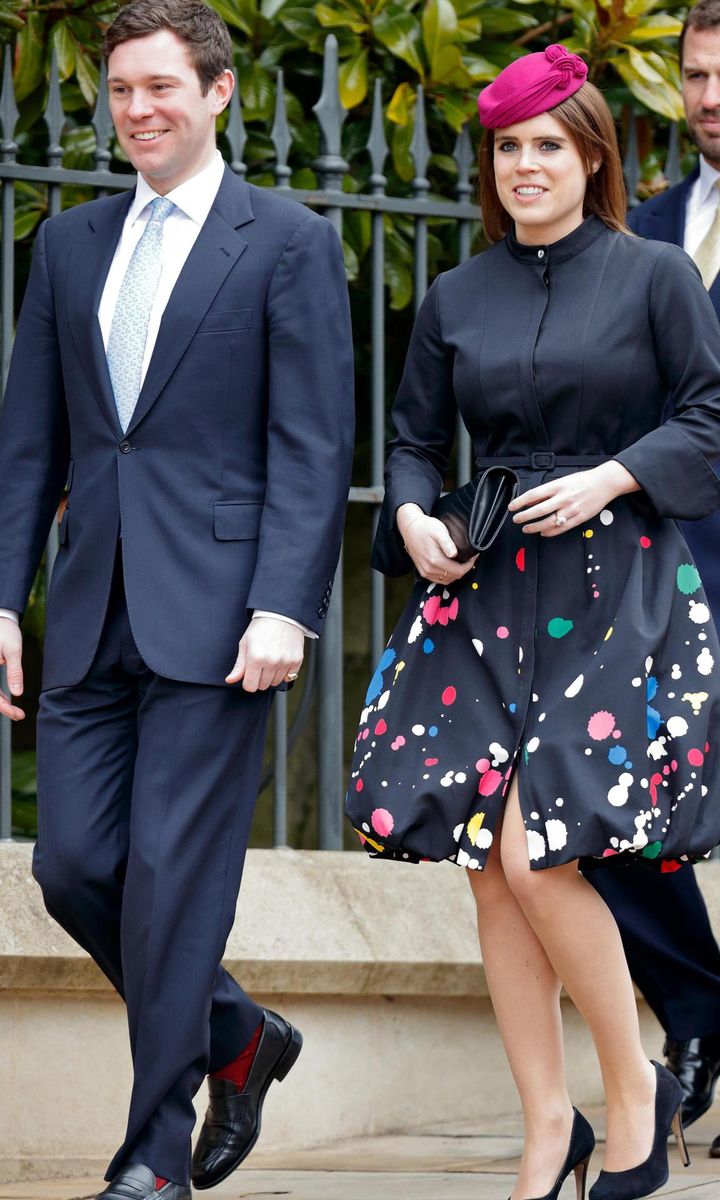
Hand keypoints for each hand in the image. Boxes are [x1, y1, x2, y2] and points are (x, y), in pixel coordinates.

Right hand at [0, 618, 24, 720]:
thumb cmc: (6, 631)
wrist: (1, 618)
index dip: (4, 707)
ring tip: (16, 712)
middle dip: (2, 708)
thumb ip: (14, 671)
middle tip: (19, 715)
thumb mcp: (13, 650)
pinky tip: (8, 701)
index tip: (19, 714)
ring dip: (0, 703)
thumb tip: (17, 693)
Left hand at [226, 616, 303, 692]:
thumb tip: (230, 680)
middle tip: (260, 664)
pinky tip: (281, 661)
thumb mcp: (245, 644)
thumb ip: (239, 665)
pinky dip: (284, 673)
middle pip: (262, 686)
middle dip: (259, 678)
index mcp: (255, 658)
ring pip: (275, 683)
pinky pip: (289, 677)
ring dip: (272, 675)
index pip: (250, 687)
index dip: (248, 682)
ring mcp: (285, 662)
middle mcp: (271, 662)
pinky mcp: (296, 661)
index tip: (249, 675)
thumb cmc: (261, 628)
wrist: (281, 615)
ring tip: (271, 660)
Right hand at [397, 502, 476, 584]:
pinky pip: (439, 580)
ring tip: (461, 563)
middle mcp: (430, 569)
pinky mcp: (423, 572)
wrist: (410, 529)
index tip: (472, 557)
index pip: (458, 571)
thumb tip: (454, 554)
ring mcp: (426, 572)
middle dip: (464, 569)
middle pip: (454, 577)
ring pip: (447, 580)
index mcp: (435, 560)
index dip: (468, 566)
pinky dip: (447, 576)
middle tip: (468, 559)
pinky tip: (450, 567)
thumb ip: (447, 543)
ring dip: (456, 573)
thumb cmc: (425, 528)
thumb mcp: (439, 531)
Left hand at [507, 462, 638, 536]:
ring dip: (535, 527)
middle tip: (516, 520)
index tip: (511, 507)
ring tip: (526, 528)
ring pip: (549, 522)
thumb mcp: (562, 481)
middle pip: (539, 510)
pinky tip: (543, 533)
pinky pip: (561, 528)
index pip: (534, 495)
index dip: (520, 502)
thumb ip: (547, 491)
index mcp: (558, 486)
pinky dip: (550, 532)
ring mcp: (571, 509)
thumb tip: (530, 500)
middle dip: (524, 516)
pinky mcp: (579, 518)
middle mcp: (563, 498)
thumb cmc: (582, 481)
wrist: (604, 484)